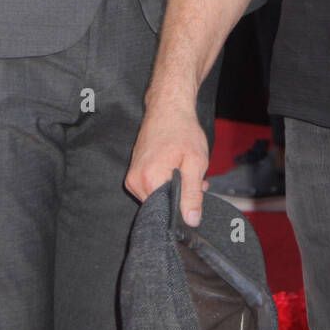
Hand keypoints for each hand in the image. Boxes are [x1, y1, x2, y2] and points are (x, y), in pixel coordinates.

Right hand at [125, 103, 209, 226]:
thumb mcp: (195, 162)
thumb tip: (191, 220)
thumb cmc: (182, 130)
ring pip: (157, 199)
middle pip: (161, 207)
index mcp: (150, 180)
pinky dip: (165, 184)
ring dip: (174, 191)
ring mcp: (132, 179)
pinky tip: (175, 171)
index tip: (195, 195)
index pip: (167, 213)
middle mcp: (136, 182)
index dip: (184, 209)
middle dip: (181, 198)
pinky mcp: (133, 175)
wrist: (168, 109)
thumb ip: (192, 194)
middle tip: (197, 182)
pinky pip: (151, 189)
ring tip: (186, 172)